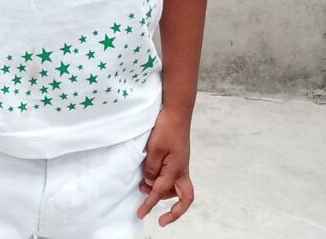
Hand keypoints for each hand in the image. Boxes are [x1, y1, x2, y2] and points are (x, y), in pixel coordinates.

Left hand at [136, 107, 193, 225]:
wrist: (177, 111)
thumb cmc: (167, 128)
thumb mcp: (154, 149)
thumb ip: (151, 169)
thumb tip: (150, 184)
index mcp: (176, 170)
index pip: (160, 192)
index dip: (150, 205)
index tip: (141, 214)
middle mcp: (182, 169)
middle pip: (183, 197)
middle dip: (173, 210)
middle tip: (154, 211)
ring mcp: (181, 163)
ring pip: (176, 187)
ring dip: (163, 191)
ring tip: (144, 186)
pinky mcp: (178, 156)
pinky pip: (173, 175)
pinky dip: (164, 180)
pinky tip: (152, 174)